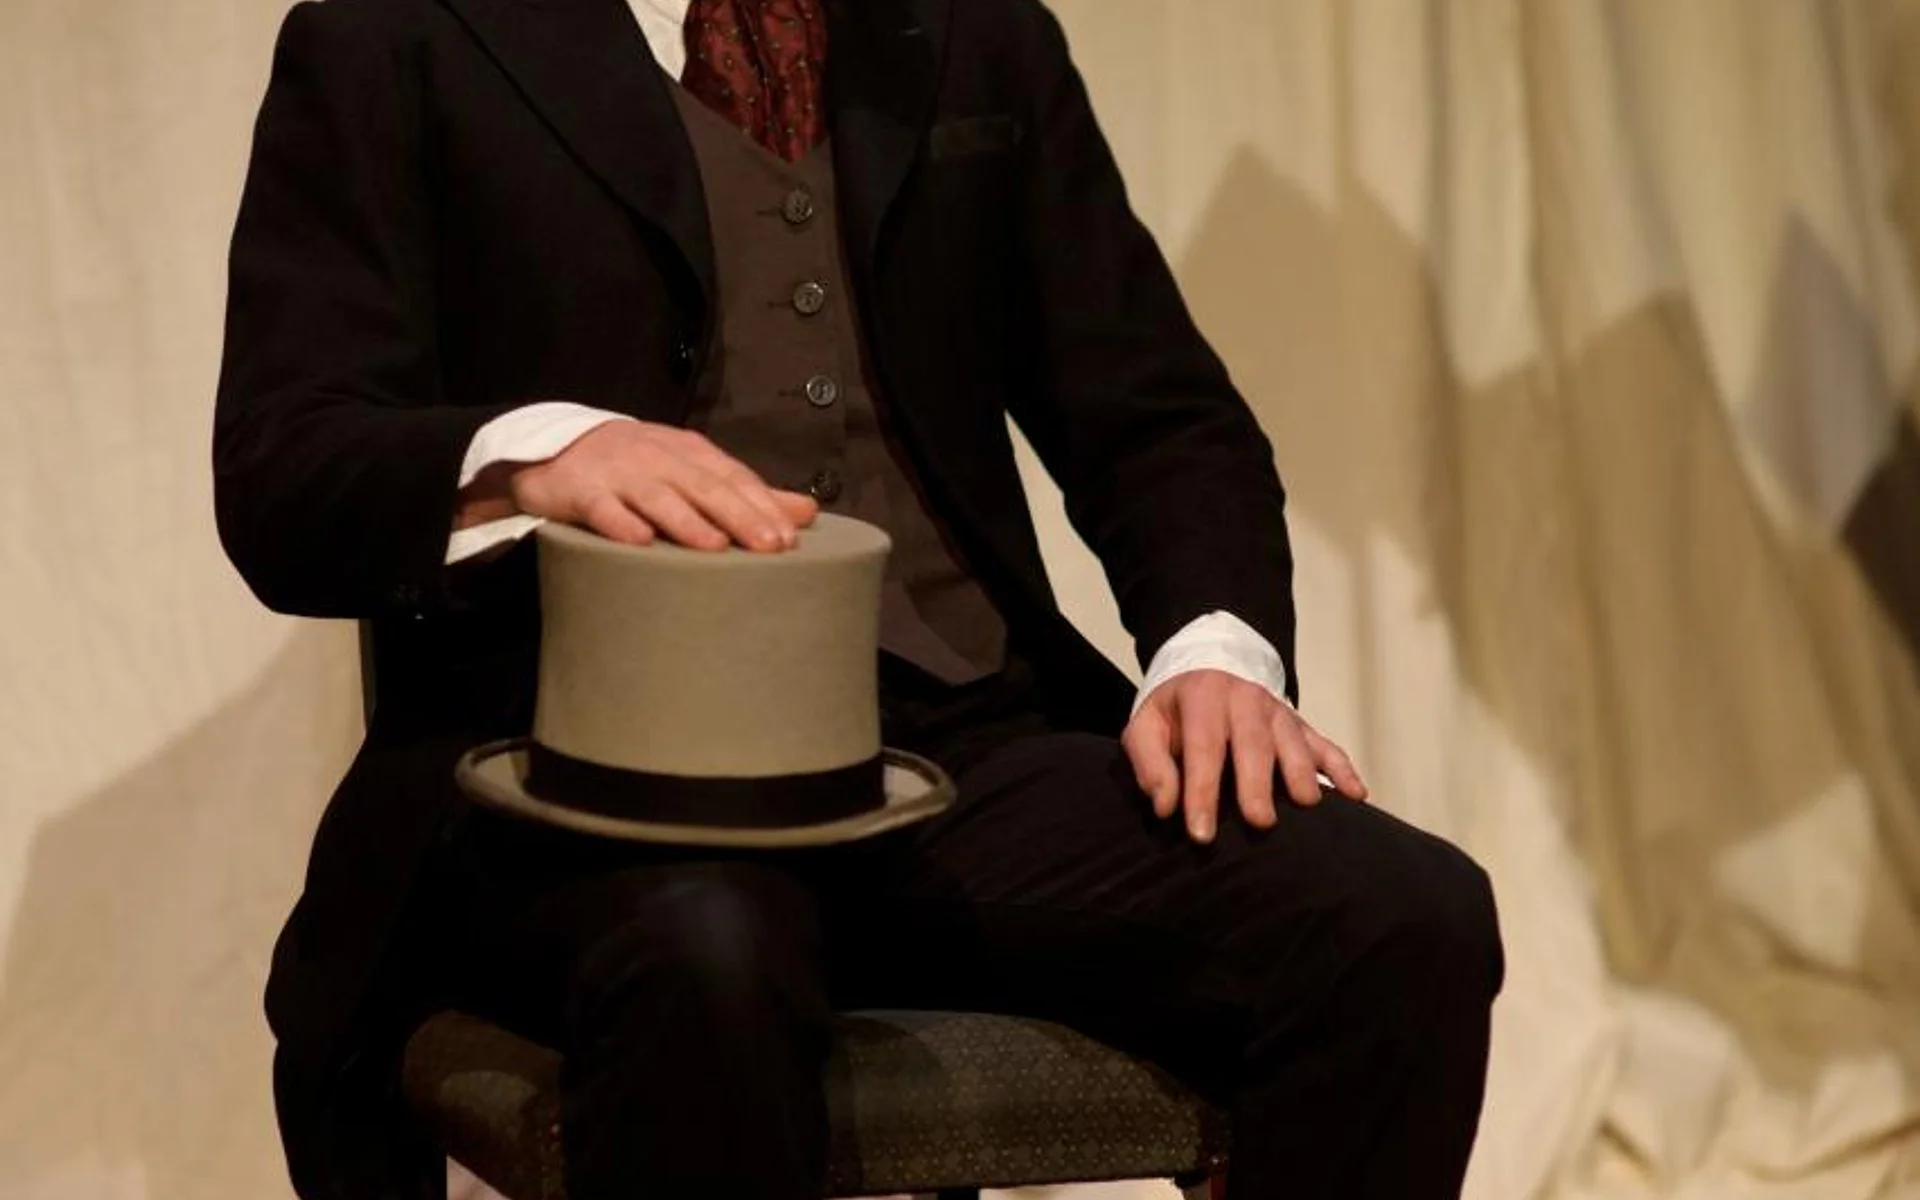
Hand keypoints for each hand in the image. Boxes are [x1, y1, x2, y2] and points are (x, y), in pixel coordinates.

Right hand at [470, 420, 819, 551]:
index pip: (734, 477)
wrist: (556, 450)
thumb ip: (747, 494)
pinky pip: (602, 508)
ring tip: (715, 547)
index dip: (762, 505)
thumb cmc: (639, 469)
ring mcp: (619, 473)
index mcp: (690, 454)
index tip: (790, 539)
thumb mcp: (693, 472)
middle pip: (704, 486)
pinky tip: (639, 542)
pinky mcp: (581, 490)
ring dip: (686, 520)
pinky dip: (619, 524)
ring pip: (657, 497)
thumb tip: (808, 511)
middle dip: (739, 515)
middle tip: (770, 546)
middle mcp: (659, 458)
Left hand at [1122, 669, 1367, 843]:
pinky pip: (1326, 745)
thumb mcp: (1145, 726)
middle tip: (1260, 823)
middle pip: (1255, 744)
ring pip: (1294, 742)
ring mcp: (1278, 713)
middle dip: (1258, 784)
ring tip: (1307, 804)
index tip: (1201, 833)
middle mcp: (1245, 702)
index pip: (1204, 748)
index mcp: (1203, 700)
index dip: (1202, 792)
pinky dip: (1343, 768)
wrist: (1208, 669)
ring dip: (1302, 772)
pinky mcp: (1300, 725)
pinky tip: (1356, 794)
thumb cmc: (1175, 711)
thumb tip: (1164, 806)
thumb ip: (1149, 763)